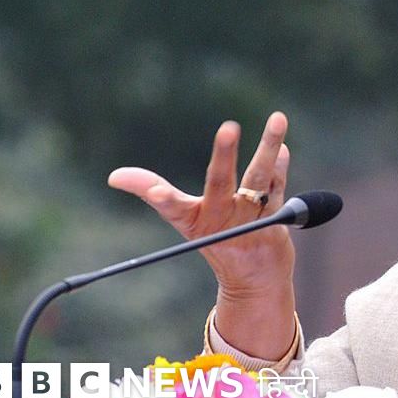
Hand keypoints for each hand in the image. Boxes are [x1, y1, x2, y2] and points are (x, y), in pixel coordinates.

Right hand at [108, 111, 297, 358]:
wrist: (255, 279)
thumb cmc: (214, 238)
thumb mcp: (183, 218)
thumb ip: (153, 192)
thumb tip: (114, 177)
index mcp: (194, 220)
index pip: (173, 206)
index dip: (161, 197)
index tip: (156, 191)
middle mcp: (222, 219)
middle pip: (221, 182)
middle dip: (224, 154)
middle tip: (228, 126)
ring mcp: (251, 220)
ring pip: (259, 177)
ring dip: (268, 148)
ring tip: (278, 118)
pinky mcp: (276, 220)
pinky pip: (278, 186)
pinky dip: (279, 166)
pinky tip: (282, 147)